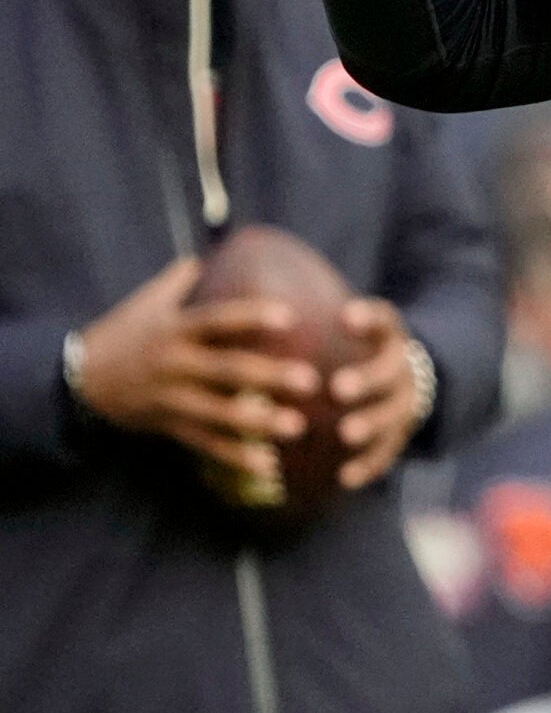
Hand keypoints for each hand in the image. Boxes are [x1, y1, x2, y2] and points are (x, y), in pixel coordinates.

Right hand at [75, 255, 316, 481]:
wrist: (77, 380)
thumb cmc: (123, 333)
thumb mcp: (147, 301)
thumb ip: (182, 277)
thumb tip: (219, 247)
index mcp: (175, 329)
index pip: (217, 319)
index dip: (251, 316)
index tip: (290, 316)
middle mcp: (174, 364)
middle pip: (226, 370)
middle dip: (269, 376)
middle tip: (311, 380)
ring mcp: (171, 399)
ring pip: (218, 413)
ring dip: (258, 422)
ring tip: (297, 426)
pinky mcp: (169, 426)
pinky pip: (205, 444)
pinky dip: (236, 456)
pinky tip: (269, 465)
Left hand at [331, 299, 424, 489]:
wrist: (406, 382)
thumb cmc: (354, 353)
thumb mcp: (349, 331)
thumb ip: (315, 320)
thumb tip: (254, 292)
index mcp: (388, 338)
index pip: (385, 320)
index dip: (369, 318)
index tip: (345, 317)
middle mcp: (401, 368)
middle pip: (390, 371)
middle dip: (366, 379)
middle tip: (338, 388)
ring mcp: (405, 403)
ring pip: (393, 414)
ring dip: (370, 422)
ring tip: (346, 432)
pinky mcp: (401, 435)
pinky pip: (388, 453)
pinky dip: (368, 464)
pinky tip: (345, 477)